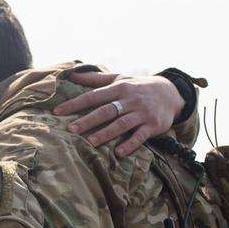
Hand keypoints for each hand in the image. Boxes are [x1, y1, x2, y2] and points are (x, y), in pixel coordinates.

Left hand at [54, 72, 184, 156]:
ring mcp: (142, 113)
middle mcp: (130, 99)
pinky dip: (130, 144)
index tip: (58, 111)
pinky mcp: (153, 125)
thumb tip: (71, 74)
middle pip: (106, 111)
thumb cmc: (138, 87)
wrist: (171, 93)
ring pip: (122, 124)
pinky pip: (140, 136)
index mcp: (119, 88)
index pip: (93, 96)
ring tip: (91, 142)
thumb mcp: (119, 78)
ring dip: (106, 133)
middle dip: (88, 120)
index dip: (75, 104)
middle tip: (71, 129)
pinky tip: (118, 152)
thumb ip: (95, 78)